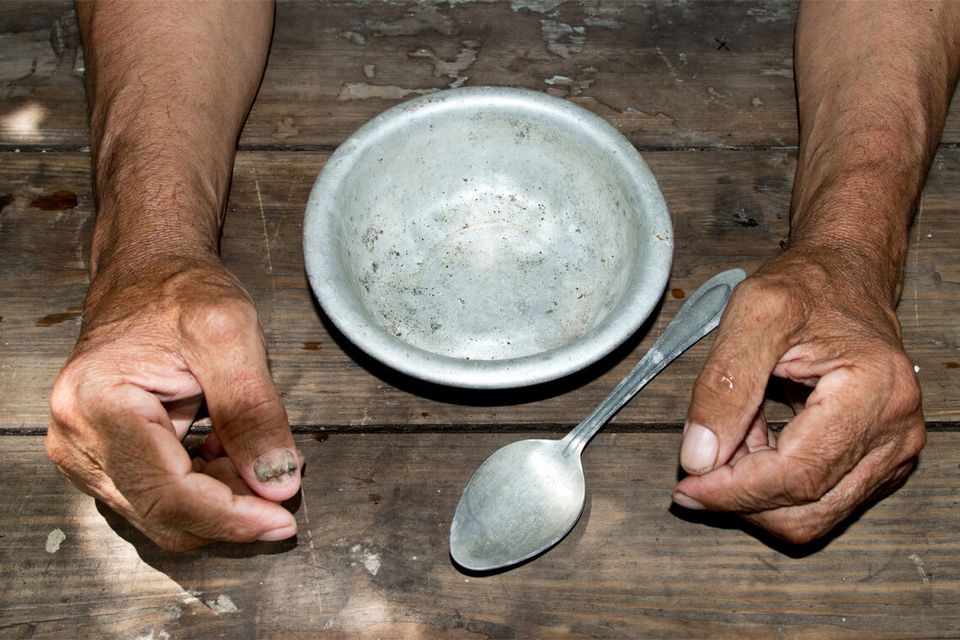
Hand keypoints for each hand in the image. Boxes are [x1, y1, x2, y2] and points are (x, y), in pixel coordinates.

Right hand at [46, 254, 302, 550]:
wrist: (147, 272)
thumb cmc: (181, 290)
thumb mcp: (231, 335)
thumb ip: (254, 412)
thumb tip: (277, 482)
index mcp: (99, 405)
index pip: (168, 495)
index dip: (232, 518)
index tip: (283, 520)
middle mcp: (78, 438)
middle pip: (163, 514)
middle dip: (230, 509)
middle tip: (279, 479)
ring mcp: (84, 452)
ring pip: (163, 514)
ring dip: (219, 497)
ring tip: (252, 448)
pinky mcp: (101, 457)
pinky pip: (158, 497)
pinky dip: (204, 486)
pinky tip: (227, 450)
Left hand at [673, 250, 924, 543]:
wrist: (845, 277)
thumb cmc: (807, 286)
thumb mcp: (753, 314)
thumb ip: (724, 385)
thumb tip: (700, 456)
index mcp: (873, 391)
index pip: (798, 475)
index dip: (735, 490)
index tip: (687, 486)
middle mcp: (894, 430)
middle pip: (808, 508)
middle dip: (741, 497)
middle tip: (696, 465)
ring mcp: (891, 450)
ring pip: (813, 513)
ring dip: (757, 491)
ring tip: (731, 436)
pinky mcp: (878, 459)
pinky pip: (820, 498)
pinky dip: (774, 482)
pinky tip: (752, 440)